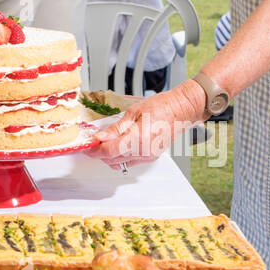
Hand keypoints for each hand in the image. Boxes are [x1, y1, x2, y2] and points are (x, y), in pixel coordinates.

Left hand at [88, 82, 206, 168]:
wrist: (181, 110)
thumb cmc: (161, 107)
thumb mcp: (133, 112)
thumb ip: (116, 128)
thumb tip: (100, 137)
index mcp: (138, 138)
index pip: (110, 151)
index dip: (95, 151)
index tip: (88, 147)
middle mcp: (144, 151)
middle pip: (113, 159)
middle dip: (100, 153)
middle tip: (94, 142)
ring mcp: (148, 156)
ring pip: (121, 163)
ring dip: (110, 156)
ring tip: (105, 142)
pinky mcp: (151, 157)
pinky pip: (130, 162)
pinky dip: (120, 156)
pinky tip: (118, 145)